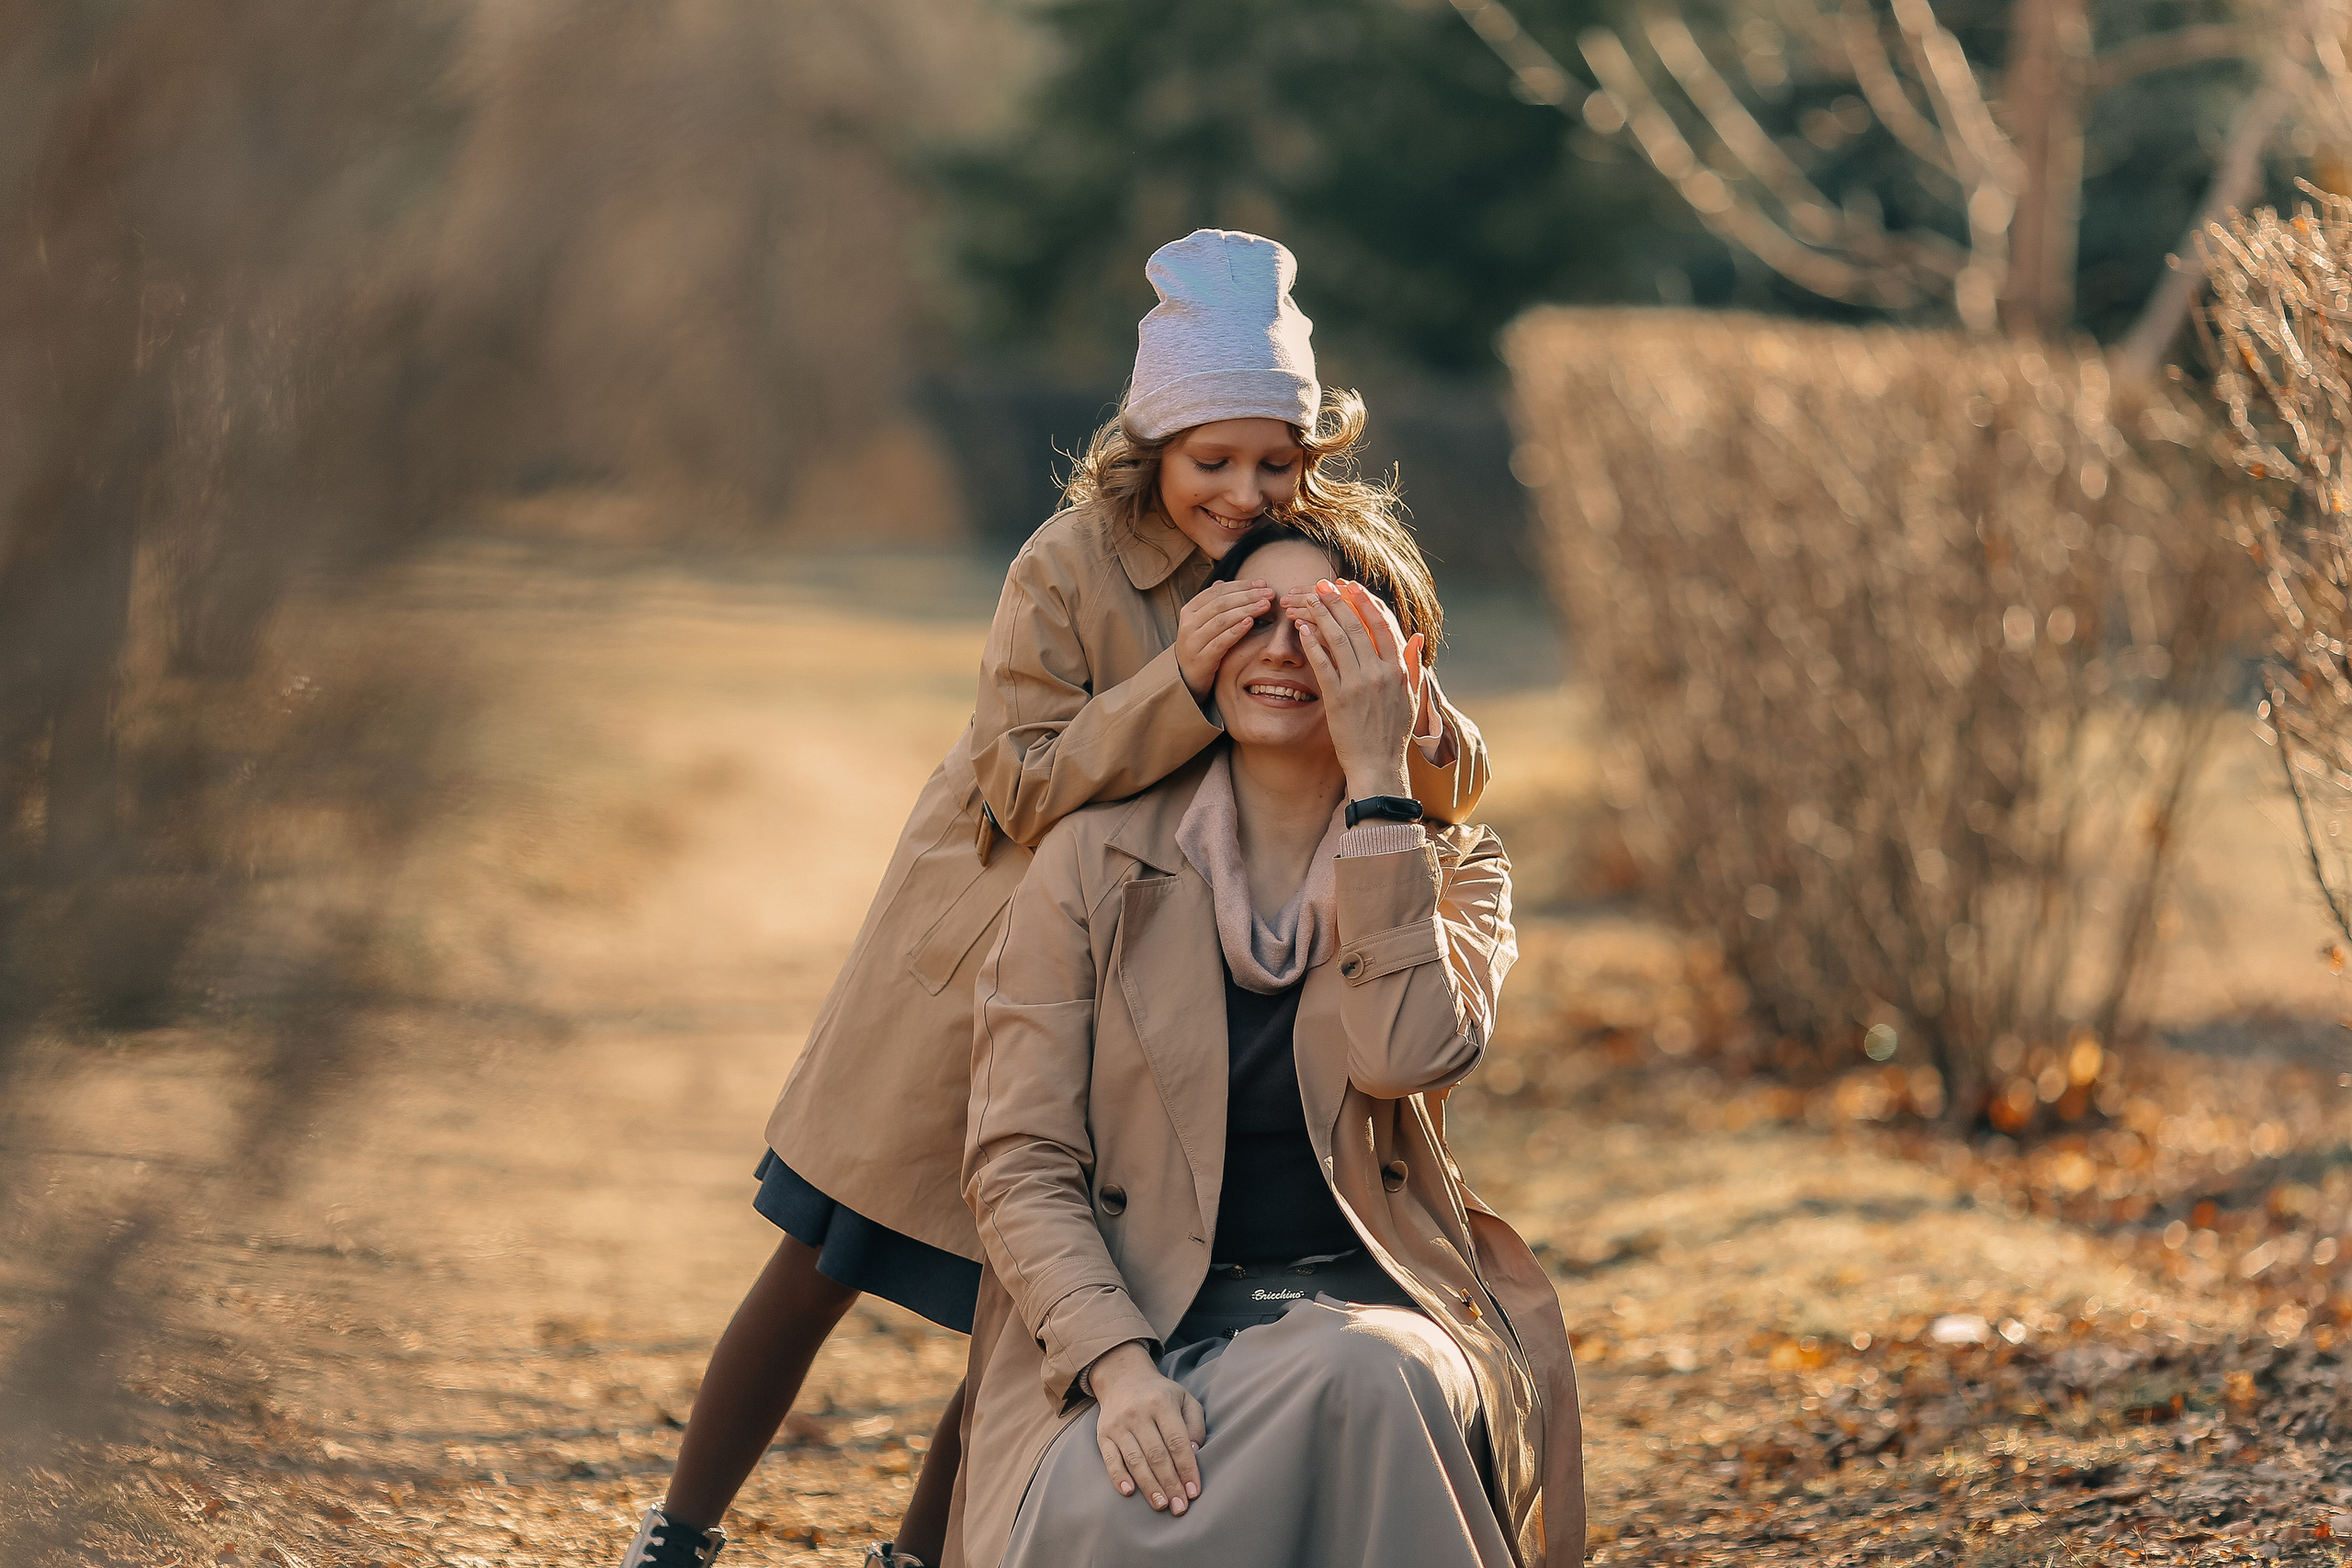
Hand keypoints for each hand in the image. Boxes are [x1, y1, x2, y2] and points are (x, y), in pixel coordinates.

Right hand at [1085, 1341, 1204, 1513]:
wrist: (1123, 1378)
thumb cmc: (1160, 1395)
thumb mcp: (1185, 1399)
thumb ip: (1195, 1424)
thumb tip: (1195, 1452)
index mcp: (1162, 1403)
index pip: (1177, 1441)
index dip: (1186, 1468)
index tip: (1194, 1491)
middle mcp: (1138, 1413)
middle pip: (1157, 1455)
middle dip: (1170, 1484)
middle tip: (1180, 1507)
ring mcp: (1118, 1424)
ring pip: (1135, 1460)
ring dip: (1149, 1486)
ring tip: (1161, 1506)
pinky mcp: (1103, 1435)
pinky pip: (1110, 1459)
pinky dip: (1118, 1477)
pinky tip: (1129, 1492)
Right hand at [1176, 579, 1272, 698]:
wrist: (1187, 679)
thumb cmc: (1201, 646)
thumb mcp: (1203, 623)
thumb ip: (1212, 604)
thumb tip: (1221, 581)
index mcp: (1189, 610)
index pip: (1217, 591)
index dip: (1241, 585)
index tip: (1262, 583)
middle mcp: (1188, 624)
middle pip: (1221, 604)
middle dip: (1247, 596)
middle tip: (1269, 593)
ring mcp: (1193, 642)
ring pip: (1221, 620)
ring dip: (1246, 610)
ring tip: (1265, 605)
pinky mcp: (1201, 659)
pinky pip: (1220, 642)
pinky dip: (1235, 631)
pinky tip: (1251, 623)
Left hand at [1288, 579, 1424, 799]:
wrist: (1378, 766)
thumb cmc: (1393, 734)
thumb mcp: (1411, 697)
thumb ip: (1412, 665)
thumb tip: (1416, 636)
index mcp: (1399, 670)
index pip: (1384, 625)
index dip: (1367, 602)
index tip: (1353, 587)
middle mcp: (1380, 673)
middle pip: (1358, 626)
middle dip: (1339, 600)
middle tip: (1324, 583)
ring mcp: (1358, 685)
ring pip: (1339, 639)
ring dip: (1322, 614)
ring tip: (1310, 597)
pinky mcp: (1338, 699)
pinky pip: (1323, 663)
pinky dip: (1312, 642)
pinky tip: (1303, 628)